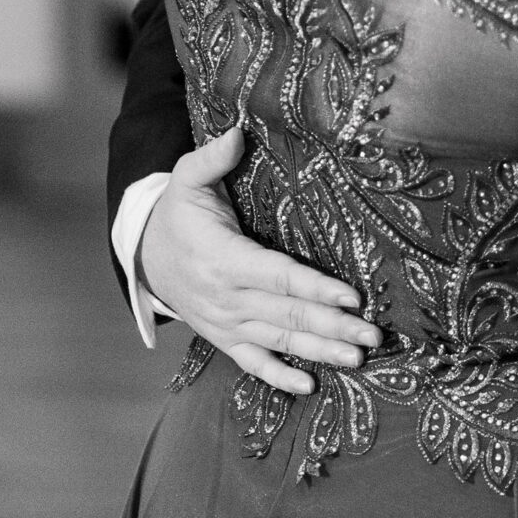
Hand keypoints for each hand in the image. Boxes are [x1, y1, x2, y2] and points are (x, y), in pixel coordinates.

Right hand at [138, 126, 379, 395]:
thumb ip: (212, 158)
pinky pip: (252, 362)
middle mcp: (226, 297)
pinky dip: (279, 377)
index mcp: (223, 258)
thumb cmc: (178, 212)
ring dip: (319, 351)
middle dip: (333, 327)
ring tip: (357, 359)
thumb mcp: (187, 178)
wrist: (144, 255)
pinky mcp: (223, 337)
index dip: (316, 289)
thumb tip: (238, 131)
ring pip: (278, 342)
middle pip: (287, 315)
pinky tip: (310, 386)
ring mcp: (225, 322)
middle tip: (373, 336)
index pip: (278, 277)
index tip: (353, 297)